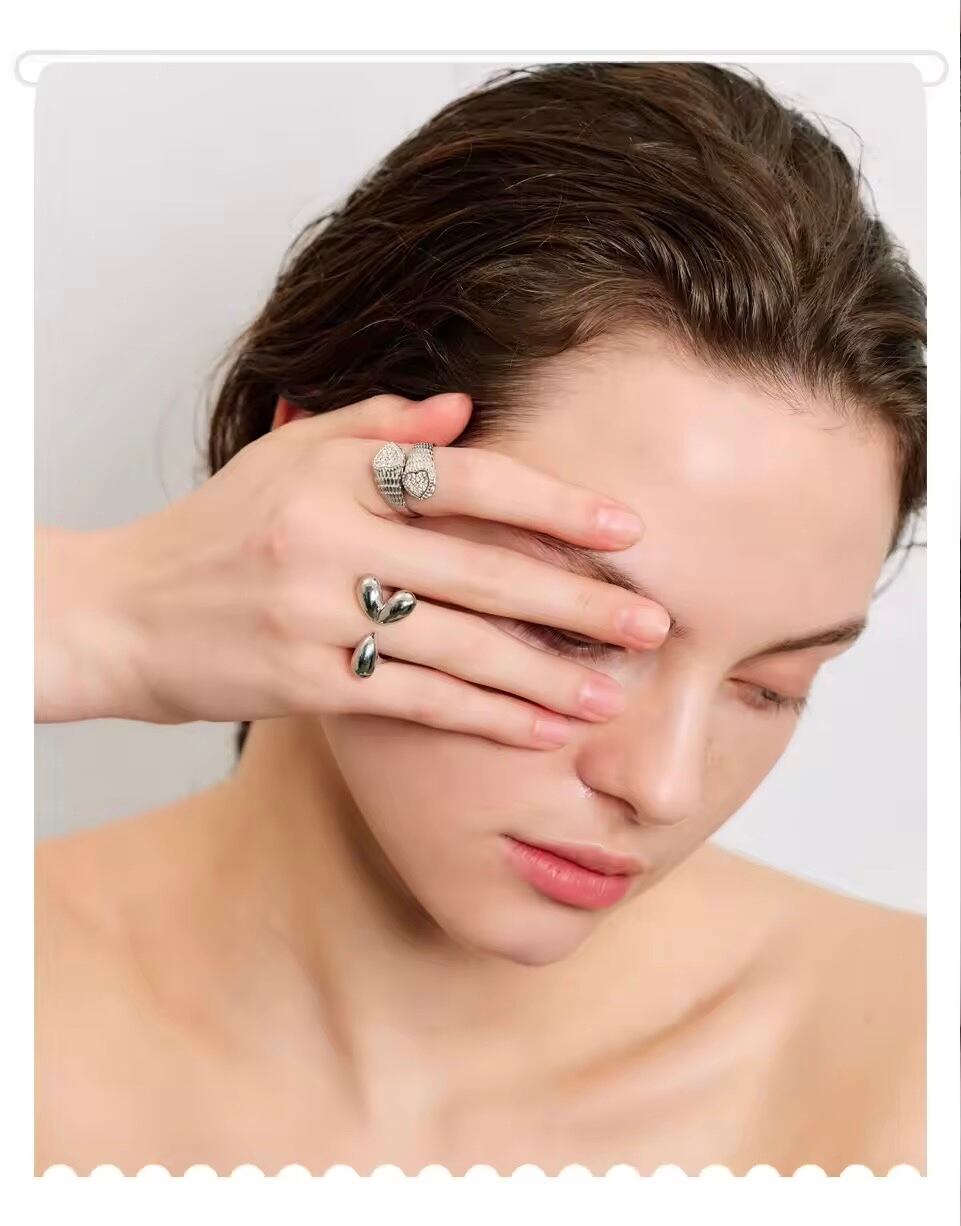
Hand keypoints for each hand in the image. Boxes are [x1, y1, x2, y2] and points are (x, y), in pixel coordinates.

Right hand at [36, 392, 669, 747]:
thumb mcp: (285, 456)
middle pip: (479, 570)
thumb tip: (466, 409)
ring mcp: (317, 617)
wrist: (122, 613)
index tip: (624, 530)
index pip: (465, 482)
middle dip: (576, 601)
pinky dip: (485, 714)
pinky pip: (416, 701)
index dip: (552, 504)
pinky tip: (540, 727)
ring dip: (544, 672)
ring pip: (458, 646)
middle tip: (654, 622)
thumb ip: (377, 427)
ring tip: (615, 691)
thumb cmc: (215, 530)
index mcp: (333, 474)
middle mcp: (330, 541)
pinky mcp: (306, 685)